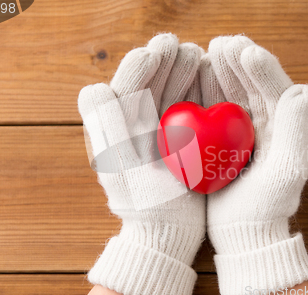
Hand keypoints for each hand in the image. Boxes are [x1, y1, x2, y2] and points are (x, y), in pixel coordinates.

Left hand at [78, 34, 205, 294]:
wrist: (167, 235)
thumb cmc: (144, 205)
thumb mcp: (124, 170)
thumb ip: (110, 129)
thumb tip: (95, 88)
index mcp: (117, 130)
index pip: (126, 90)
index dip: (139, 68)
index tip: (156, 52)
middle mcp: (136, 129)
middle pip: (150, 87)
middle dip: (165, 64)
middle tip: (183, 46)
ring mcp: (160, 135)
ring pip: (171, 95)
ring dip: (184, 74)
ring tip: (200, 55)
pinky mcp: (181, 145)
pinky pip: (190, 112)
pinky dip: (200, 94)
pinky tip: (212, 81)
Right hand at [202, 35, 307, 294]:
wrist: (243, 232)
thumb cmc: (267, 206)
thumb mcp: (286, 171)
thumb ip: (296, 129)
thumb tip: (303, 88)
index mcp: (284, 126)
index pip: (276, 89)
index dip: (262, 68)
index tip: (245, 51)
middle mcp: (265, 124)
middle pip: (252, 84)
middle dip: (238, 61)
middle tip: (222, 43)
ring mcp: (240, 131)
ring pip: (229, 92)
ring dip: (218, 71)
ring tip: (205, 51)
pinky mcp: (218, 140)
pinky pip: (209, 110)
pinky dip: (201, 92)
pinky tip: (190, 79)